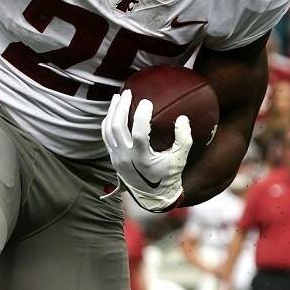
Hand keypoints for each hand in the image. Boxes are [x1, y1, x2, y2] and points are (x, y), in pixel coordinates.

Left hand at [100, 91, 190, 212]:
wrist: (152, 196)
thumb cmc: (169, 176)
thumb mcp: (180, 159)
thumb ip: (184, 139)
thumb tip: (182, 118)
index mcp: (142, 158)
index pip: (139, 132)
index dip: (141, 115)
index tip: (147, 101)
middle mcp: (125, 157)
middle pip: (118, 127)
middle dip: (121, 107)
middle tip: (128, 92)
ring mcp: (116, 157)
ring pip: (108, 130)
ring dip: (112, 112)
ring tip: (118, 97)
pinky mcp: (112, 157)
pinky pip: (105, 136)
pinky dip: (108, 122)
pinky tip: (113, 111)